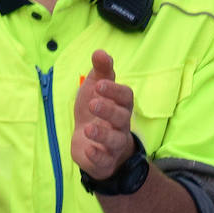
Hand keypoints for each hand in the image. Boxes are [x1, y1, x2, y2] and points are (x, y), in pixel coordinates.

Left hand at [72, 49, 136, 183]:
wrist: (90, 144)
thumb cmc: (96, 112)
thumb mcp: (96, 89)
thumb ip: (100, 71)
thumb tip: (100, 51)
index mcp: (121, 105)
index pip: (126, 96)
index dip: (114, 91)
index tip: (99, 84)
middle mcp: (121, 125)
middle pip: (121, 117)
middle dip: (108, 109)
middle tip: (92, 103)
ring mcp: (113, 144)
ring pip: (114, 139)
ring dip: (102, 134)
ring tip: (88, 128)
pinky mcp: (103, 160)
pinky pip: (103, 159)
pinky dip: (96, 155)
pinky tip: (88, 148)